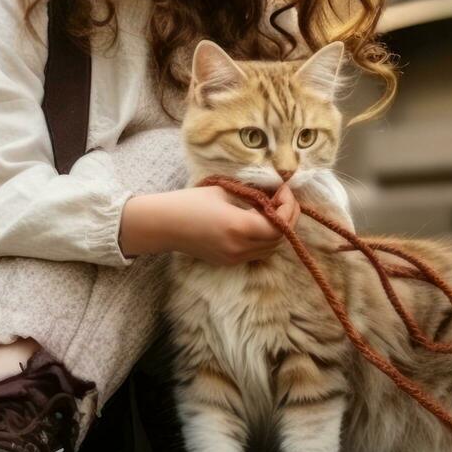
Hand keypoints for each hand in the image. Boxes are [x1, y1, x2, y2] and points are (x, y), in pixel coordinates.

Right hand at [119, 182, 300, 265]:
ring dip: (277, 230)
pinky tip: (258, 222)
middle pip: (279, 239)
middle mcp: (239, 247)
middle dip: (287, 218)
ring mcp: (233, 258)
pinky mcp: (227, 262)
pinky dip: (264, 239)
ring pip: (270, 249)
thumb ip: (251, 195)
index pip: (280, 225)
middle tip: (283, 198)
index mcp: (239, 227)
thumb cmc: (190, 202)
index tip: (284, 190)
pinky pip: (256, 253)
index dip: (288, 208)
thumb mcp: (224, 191)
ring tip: (272, 209)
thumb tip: (273, 193)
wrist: (163, 224)